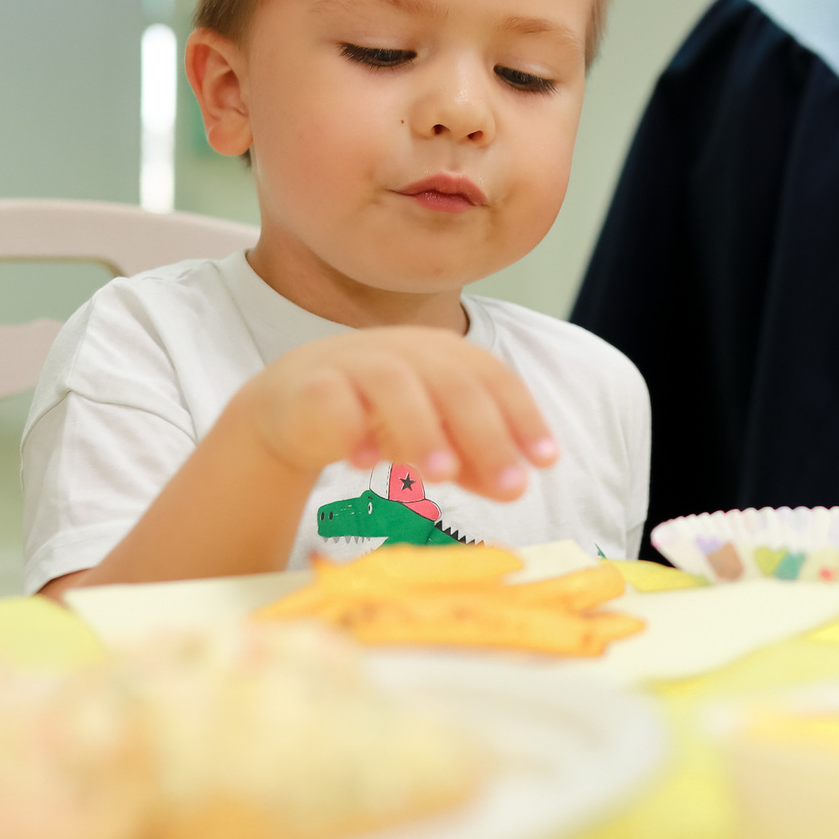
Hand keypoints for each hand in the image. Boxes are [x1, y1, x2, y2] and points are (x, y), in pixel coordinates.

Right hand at [234, 327, 558, 501]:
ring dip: (421, 429)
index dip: (522, 417)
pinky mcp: (310, 385)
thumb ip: (474, 459)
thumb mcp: (435, 438)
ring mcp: (355, 363)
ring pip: (394, 385)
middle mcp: (404, 351)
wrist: (293, 402)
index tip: (545, 461)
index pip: (493, 378)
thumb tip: (517, 487)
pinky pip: (331, 401)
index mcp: (443, 355)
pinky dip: (350, 429)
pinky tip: (366, 461)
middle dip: (485, 434)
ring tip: (440, 476)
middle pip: (452, 383)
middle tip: (509, 485)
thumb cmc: (378, 415)